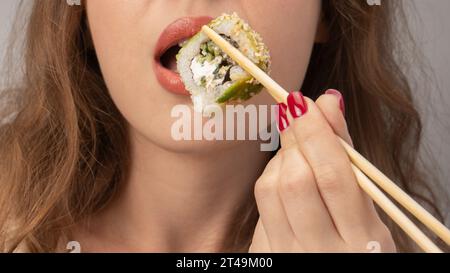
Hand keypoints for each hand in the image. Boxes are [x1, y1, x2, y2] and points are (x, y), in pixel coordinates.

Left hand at [249, 90, 395, 252]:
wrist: (332, 270)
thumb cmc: (355, 240)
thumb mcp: (366, 208)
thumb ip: (348, 156)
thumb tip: (329, 100)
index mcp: (362, 241)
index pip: (333, 175)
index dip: (315, 132)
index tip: (302, 100)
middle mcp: (324, 251)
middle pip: (297, 180)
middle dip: (295, 137)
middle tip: (295, 111)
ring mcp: (290, 254)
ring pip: (271, 189)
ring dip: (282, 157)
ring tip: (297, 149)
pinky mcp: (267, 253)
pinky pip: (261, 204)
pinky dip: (272, 178)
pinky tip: (286, 175)